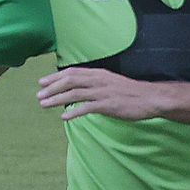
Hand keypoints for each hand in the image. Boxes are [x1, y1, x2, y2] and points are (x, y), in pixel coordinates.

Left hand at [37, 67, 162, 121]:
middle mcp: (99, 80)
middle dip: (52, 87)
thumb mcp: (111, 82)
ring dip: (57, 99)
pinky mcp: (108, 105)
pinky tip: (64, 117)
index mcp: (99, 74)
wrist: (150, 98)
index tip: (42, 82)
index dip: (55, 77)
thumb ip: (95, 84)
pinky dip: (74, 112)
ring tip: (44, 105)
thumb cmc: (131, 93)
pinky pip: (87, 108)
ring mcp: (103, 92)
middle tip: (38, 95)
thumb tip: (79, 88)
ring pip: (75, 93)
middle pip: (70, 81)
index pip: (73, 72)